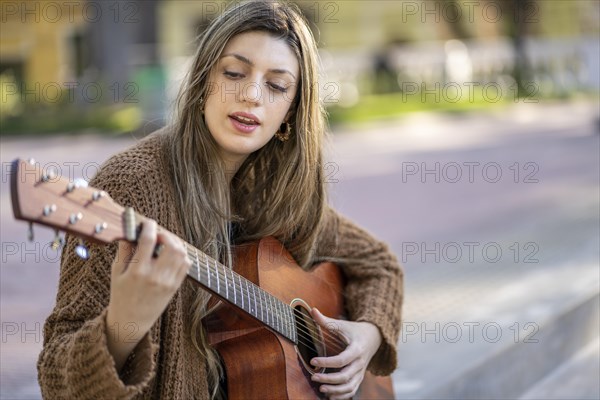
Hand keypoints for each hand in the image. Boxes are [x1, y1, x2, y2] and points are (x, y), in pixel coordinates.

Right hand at [105, 219, 190, 370]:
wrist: (131, 321)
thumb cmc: (120, 295)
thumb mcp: (116, 272)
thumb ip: (124, 250)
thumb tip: (129, 230)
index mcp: (137, 271)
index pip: (148, 241)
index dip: (149, 226)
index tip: (147, 222)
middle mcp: (155, 276)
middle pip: (171, 246)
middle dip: (166, 234)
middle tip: (158, 233)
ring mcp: (168, 282)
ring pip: (182, 254)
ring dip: (175, 243)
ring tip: (165, 242)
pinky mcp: (175, 286)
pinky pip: (186, 265)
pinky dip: (181, 255)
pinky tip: (171, 254)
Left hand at [309, 308, 381, 398]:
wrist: (374, 337)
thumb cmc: (354, 331)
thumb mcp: (342, 325)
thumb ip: (326, 320)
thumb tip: (312, 310)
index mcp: (356, 349)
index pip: (341, 360)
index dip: (326, 362)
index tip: (312, 360)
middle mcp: (360, 363)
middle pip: (345, 376)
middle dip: (329, 379)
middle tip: (314, 377)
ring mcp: (360, 372)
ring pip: (349, 386)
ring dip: (335, 390)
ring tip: (321, 389)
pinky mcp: (359, 377)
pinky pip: (352, 391)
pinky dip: (342, 396)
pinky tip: (329, 397)